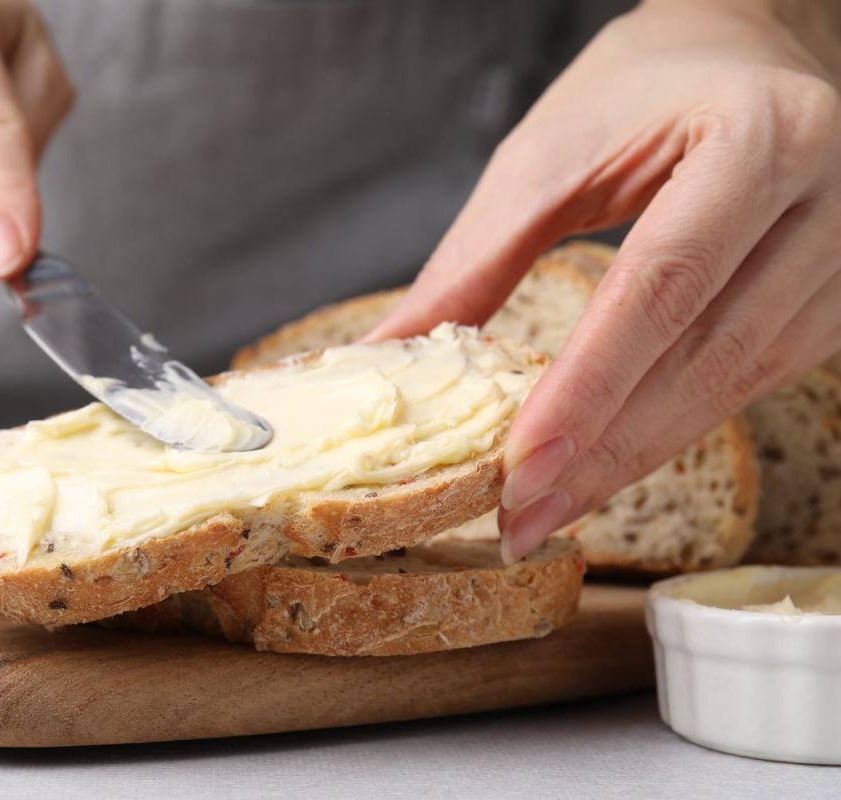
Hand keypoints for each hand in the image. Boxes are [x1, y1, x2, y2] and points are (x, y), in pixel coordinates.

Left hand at [368, 0, 840, 559]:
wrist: (743, 51)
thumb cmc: (641, 91)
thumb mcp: (547, 157)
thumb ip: (475, 260)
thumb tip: (388, 353)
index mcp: (758, 138)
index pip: (662, 285)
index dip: (588, 387)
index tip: (519, 467)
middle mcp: (829, 197)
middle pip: (707, 353)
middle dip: (605, 451)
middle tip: (520, 518)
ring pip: (736, 383)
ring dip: (636, 458)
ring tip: (549, 511)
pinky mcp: (838, 296)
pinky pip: (752, 380)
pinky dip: (671, 428)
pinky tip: (609, 466)